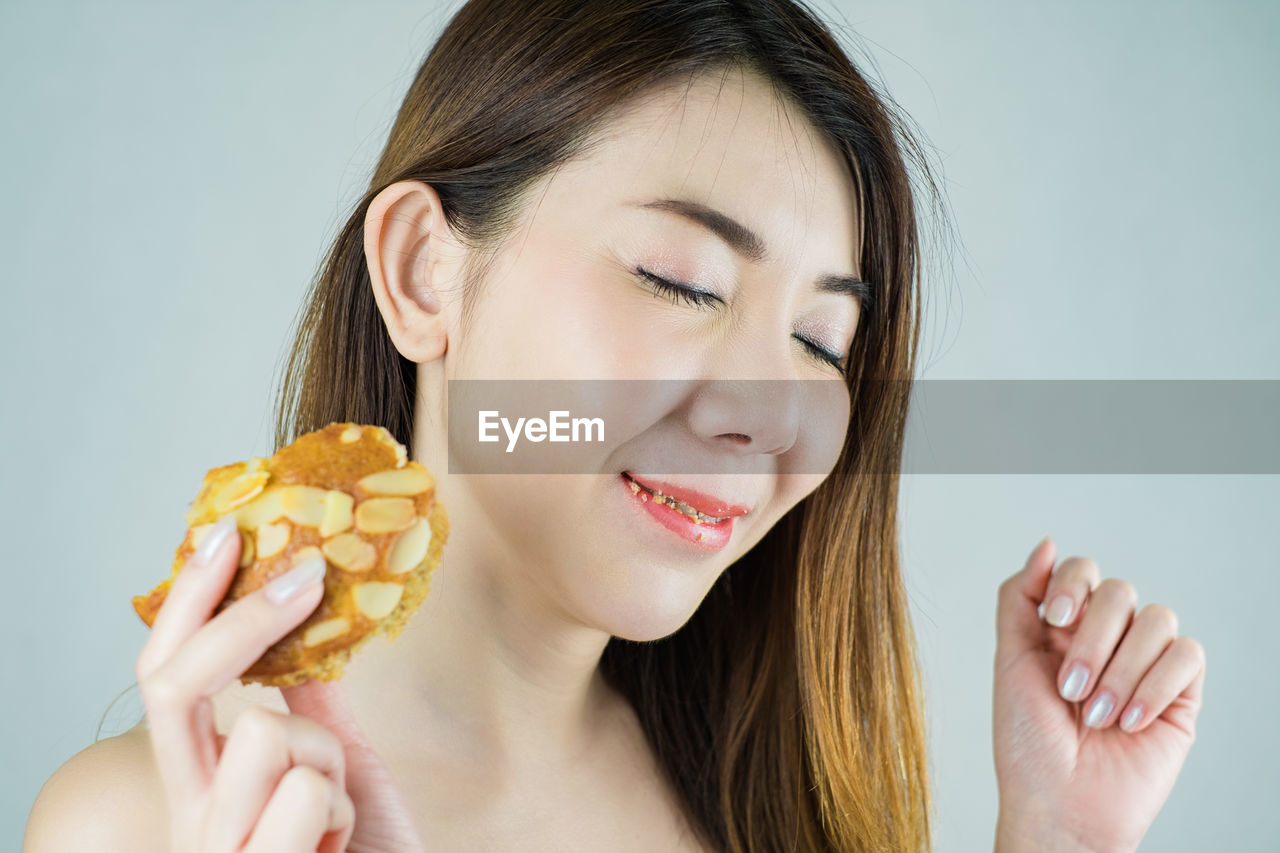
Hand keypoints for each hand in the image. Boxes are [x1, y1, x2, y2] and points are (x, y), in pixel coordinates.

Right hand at [135, 514, 425, 851]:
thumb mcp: (335, 777)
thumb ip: (310, 718)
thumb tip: (308, 648)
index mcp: (202, 784)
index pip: (164, 680)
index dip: (187, 605)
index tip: (224, 535)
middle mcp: (189, 815)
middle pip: (178, 687)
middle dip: (246, 620)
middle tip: (308, 576)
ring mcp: (216, 846)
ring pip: (265, 732)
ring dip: (327, 767)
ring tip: (335, 820)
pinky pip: (305, 791)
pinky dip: (342, 813)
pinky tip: (337, 850)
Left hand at [992, 537, 1205, 852]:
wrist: (1058, 805)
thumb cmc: (1027, 743)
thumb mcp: (1009, 662)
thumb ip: (1021, 598)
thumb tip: (1046, 544)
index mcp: (1064, 628)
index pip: (1082, 572)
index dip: (1072, 584)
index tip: (1053, 621)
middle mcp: (1107, 641)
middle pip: (1119, 592)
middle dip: (1092, 641)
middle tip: (1070, 690)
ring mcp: (1145, 666)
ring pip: (1157, 619)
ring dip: (1121, 669)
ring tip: (1097, 715)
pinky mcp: (1181, 696)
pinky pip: (1187, 656)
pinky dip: (1155, 685)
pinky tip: (1129, 720)